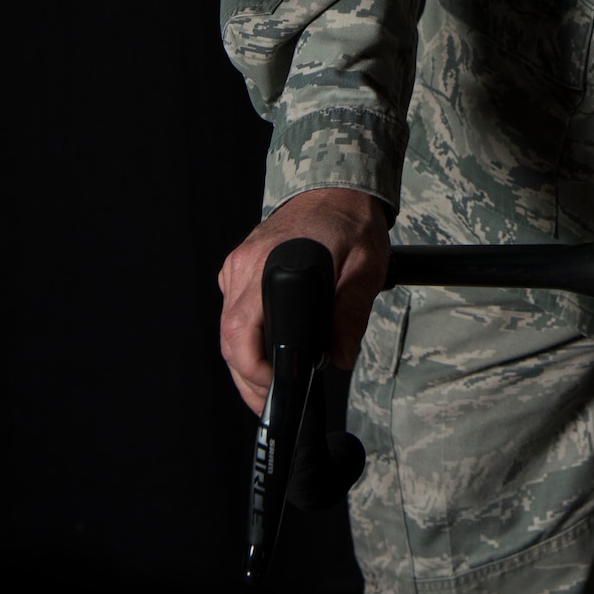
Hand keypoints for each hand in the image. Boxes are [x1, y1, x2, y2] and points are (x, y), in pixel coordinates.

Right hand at [218, 188, 390, 413]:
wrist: (336, 190)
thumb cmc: (350, 223)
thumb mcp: (365, 267)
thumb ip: (351, 312)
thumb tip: (340, 357)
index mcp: (270, 262)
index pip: (245, 331)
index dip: (256, 370)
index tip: (277, 390)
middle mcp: (245, 265)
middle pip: (230, 338)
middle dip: (248, 379)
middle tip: (273, 403)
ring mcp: (239, 266)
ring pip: (228, 330)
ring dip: (244, 364)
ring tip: (268, 390)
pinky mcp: (240, 269)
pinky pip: (234, 313)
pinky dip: (245, 340)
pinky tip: (264, 356)